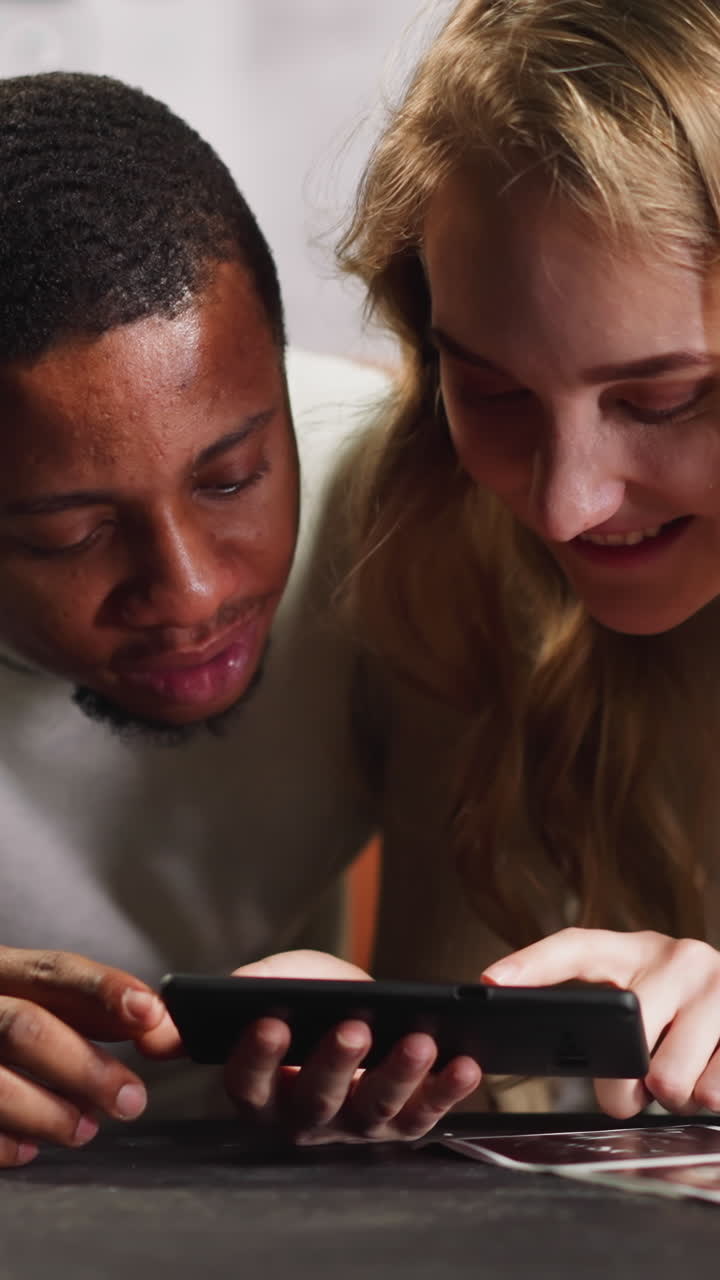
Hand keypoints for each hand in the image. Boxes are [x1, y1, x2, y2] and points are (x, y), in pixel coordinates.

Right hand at [0, 945, 176, 1166]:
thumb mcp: (31, 998)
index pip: (54, 969)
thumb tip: (160, 1028)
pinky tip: (29, 1149)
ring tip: (84, 1130)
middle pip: (24, 1026)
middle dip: (85, 1066)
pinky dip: (3, 1141)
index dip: (105, 990)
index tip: (150, 1014)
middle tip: (132, 1099)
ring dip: (48, 1111)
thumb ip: (91, 1010)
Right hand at [223, 950, 481, 1144]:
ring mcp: (355, 1126)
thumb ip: (240, 992)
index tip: (272, 1022)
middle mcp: (304, 1118)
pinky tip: (465, 1062)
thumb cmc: (309, 997)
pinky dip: (447, 1091)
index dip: (259, 1056)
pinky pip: (427, 1116)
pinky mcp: (403, 1124)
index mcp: (260, 1089)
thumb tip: (173, 1018)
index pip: (250, 1082)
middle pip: (316, 1099)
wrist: (361, 1009)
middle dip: (336, 1063)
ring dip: (399, 1076)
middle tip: (354, 1027)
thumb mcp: (276, 980)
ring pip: (375, 1111)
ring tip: (418, 1039)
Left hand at [482, 927, 719, 1117]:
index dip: (530, 963)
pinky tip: (714, 1072)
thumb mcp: (649, 992)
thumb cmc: (689, 1008)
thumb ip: (608, 1014)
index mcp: (638, 950)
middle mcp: (679, 958)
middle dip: (626, 1089)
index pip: (576, 947)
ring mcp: (718, 987)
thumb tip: (558, 1050)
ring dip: (675, 1097)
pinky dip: (710, 1100)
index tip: (490, 983)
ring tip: (684, 1074)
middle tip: (642, 1085)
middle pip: (625, 1047)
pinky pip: (714, 1094)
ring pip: (670, 1081)